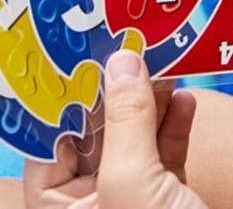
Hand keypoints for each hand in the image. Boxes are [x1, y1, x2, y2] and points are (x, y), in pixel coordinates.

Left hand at [23, 50, 206, 208]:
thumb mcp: (132, 180)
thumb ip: (126, 121)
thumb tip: (123, 61)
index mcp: (61, 204)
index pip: (48, 137)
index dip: (60, 91)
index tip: (73, 47)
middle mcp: (89, 199)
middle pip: (95, 130)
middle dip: (112, 87)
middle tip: (123, 40)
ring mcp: (130, 196)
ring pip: (134, 135)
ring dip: (150, 97)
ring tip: (159, 56)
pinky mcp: (167, 196)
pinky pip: (165, 150)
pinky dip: (175, 123)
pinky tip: (184, 97)